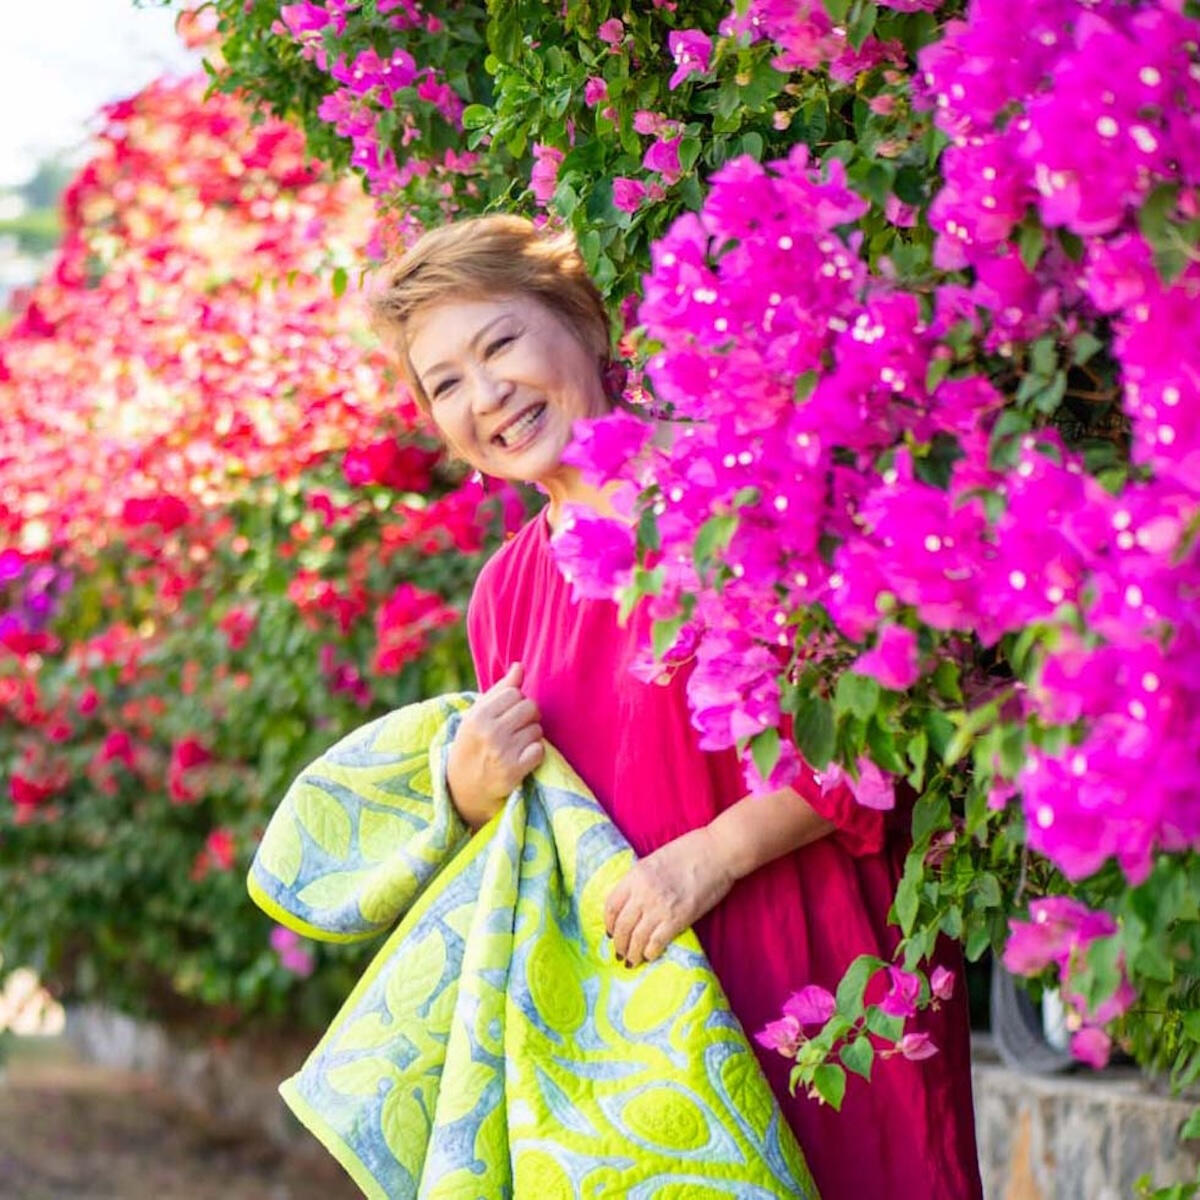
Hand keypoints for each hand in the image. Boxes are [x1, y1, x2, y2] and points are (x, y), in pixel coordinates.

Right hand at [446, 662, 543, 828]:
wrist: (462, 788)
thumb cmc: (473, 744)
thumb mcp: (477, 715)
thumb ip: (500, 690)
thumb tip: (520, 666)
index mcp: (478, 715)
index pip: (515, 693)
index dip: (516, 702)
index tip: (507, 714)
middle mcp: (490, 732)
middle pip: (530, 707)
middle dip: (528, 716)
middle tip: (515, 729)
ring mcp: (503, 752)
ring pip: (537, 729)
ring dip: (531, 736)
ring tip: (515, 745)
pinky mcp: (515, 771)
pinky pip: (539, 750)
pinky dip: (535, 754)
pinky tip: (521, 758)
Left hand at [603, 827, 733, 966]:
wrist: (717, 852)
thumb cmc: (689, 851)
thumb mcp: (654, 860)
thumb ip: (641, 880)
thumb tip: (632, 901)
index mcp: (635, 875)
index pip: (611, 905)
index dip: (609, 923)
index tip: (611, 932)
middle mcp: (643, 892)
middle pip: (622, 925)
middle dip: (619, 943)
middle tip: (620, 953)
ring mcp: (660, 907)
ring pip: (637, 938)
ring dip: (632, 952)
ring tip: (632, 961)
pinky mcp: (678, 918)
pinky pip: (657, 942)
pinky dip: (651, 952)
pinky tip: (650, 955)